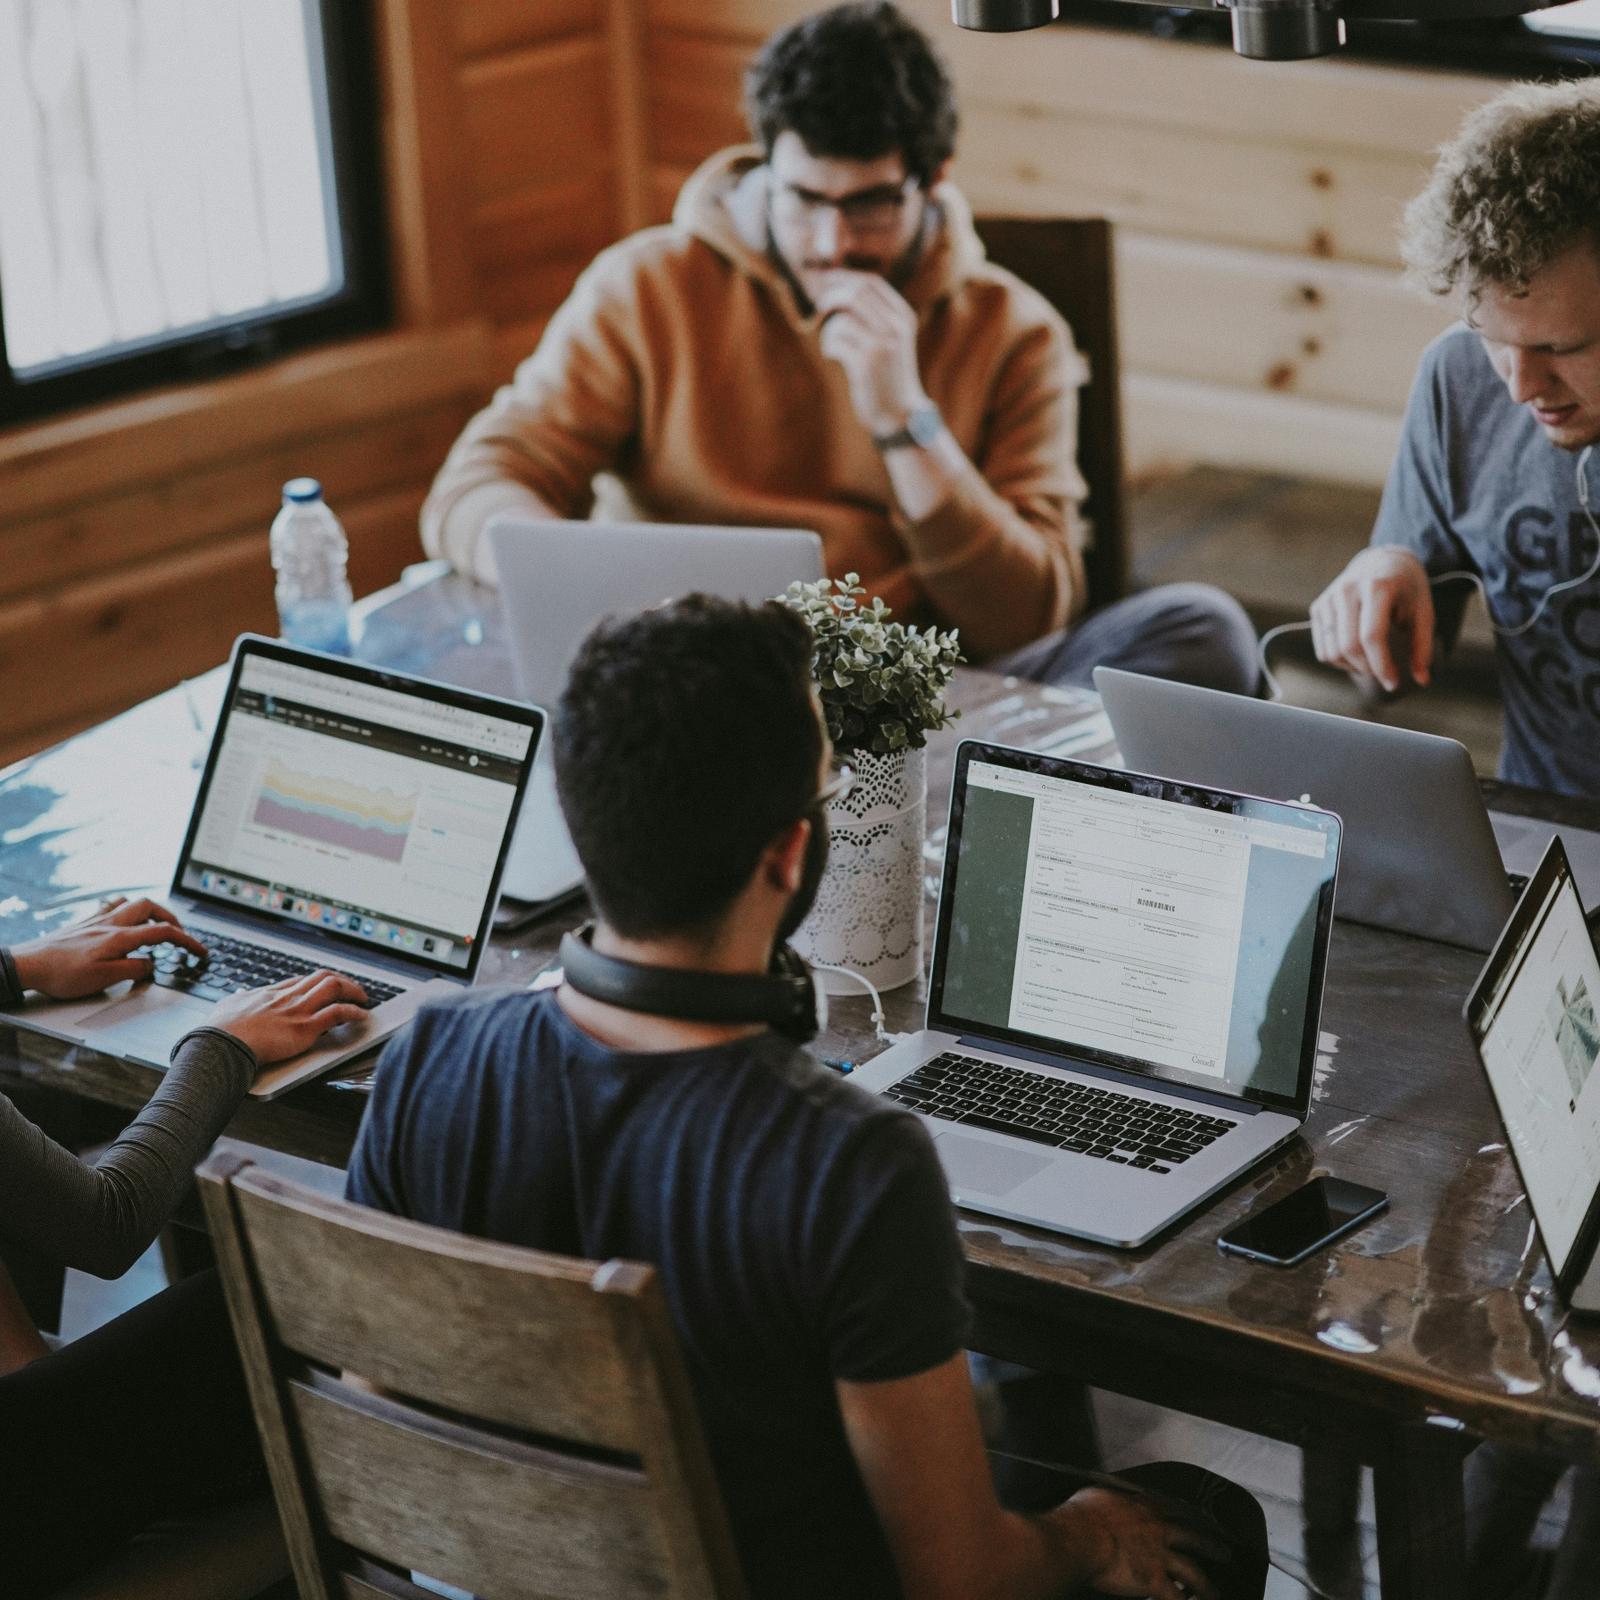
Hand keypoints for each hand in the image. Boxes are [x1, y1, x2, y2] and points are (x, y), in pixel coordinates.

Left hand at [11, 897, 208, 998]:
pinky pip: (111, 905)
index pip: (163, 933)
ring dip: (150, 910)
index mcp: (120, 937)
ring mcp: (97, 920)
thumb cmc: (61, 974)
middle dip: (171, 918)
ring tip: (156, 923)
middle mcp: (111, 923)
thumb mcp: (103, 979)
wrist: (28, 965)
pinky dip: (125, 908)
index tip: (200, 951)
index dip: (187, 941)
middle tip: (180, 934)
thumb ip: (133, 969)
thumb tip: (151, 964)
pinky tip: (123, 918)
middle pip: (151, 908)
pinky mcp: (84, 923)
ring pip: (132, 902)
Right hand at [210, 971, 370, 1064]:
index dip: (318, 982)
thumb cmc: (219, 1031)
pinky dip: (354, 1012)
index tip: (327, 986)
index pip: (301, 980)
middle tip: (352, 989)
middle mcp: (287, 997)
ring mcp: (297, 1010)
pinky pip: (338, 1013)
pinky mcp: (305, 1028)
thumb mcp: (227, 1007)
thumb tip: (239, 994)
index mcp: (270, 993)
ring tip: (363, 997)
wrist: (220, 1044)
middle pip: (321, 977)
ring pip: (334, 987)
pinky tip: (362, 1015)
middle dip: (341, 980)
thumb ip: (238, 999)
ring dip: (353, 990)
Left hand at [815, 271, 925, 436]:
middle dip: (831, 296)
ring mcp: (882, 345)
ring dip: (829, 330)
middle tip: (819, 307)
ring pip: (842, 319)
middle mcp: (895, 327)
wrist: (899, 413)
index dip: (844, 278)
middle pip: (855, 294)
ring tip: (832, 345)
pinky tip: (835, 356)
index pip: (871, 283)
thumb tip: (840, 288)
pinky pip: (835, 341)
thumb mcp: (892, 340)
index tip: (826, 281)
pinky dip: (829, 346)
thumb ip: (876, 316)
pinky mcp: (866, 363)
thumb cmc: (888, 375)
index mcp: (903, 317)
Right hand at [1051, 1485, 1225, 1599]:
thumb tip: (1107, 1497)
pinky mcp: (1154, 1582)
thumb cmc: (1080, 1516)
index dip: (1187, 1515)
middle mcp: (1157, 1529)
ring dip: (1207, 1586)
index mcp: (1142, 1507)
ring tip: (1216, 1594)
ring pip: (1193, 1572)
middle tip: (1226, 1552)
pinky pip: (1176, 1599)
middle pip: (1193, 1537)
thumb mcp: (1096, 1494)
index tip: (1196, 1518)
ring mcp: (1159, 1557)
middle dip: (1211, 1545)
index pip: (1172, 1508)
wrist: (1078, 1539)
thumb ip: (1110, 1497)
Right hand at [1309, 546, 1434, 692]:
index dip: (1382, 665)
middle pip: (1349, 646)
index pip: (1372, 636)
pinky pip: (1323, 648)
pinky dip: (1339, 660)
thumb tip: (1422, 679)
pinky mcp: (1318, 606)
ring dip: (1352, 667)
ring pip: (1332, 651)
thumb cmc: (1406, 588)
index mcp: (1377, 587)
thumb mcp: (1423, 611)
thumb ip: (1422, 645)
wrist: (1382, 561)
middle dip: (1367, 668)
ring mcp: (1329, 598)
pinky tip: (1356, 655)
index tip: (1393, 683)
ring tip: (1370, 662)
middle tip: (1383, 673)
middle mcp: (1347, 590)